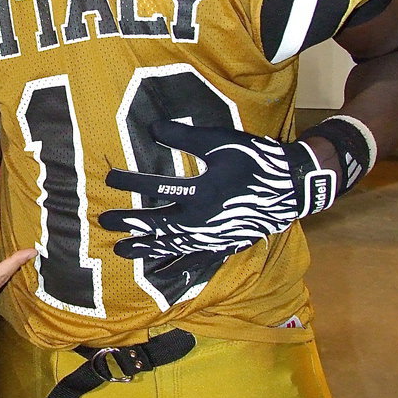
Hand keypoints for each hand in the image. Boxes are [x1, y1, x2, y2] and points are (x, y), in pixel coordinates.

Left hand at [98, 119, 335, 269]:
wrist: (293, 187)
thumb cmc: (257, 160)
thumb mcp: (222, 143)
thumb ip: (186, 138)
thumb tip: (152, 128)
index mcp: (202, 193)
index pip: (156, 189)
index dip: (130, 182)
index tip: (109, 178)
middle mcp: (203, 220)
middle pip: (157, 224)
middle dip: (129, 223)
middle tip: (104, 222)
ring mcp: (213, 237)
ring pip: (172, 246)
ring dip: (145, 247)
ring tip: (121, 250)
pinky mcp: (222, 244)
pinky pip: (193, 259)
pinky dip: (174, 264)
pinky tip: (158, 269)